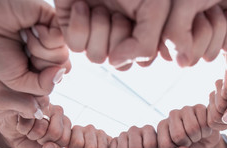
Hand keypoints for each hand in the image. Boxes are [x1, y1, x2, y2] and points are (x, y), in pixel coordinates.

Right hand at [0, 0, 62, 95]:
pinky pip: (62, 38)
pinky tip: (30, 28)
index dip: (39, 79)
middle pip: (62, 68)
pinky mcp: (53, 19)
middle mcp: (48, 49)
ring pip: (63, 55)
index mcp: (40, 63)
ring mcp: (51, 35)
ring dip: (39, 50)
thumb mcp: (16, 81)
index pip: (56, 78)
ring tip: (23, 37)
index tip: (20, 68)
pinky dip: (44, 37)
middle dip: (40, 66)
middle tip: (23, 52)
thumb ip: (41, 86)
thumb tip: (60, 74)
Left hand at [0, 75, 48, 129]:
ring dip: (35, 116)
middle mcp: (28, 79)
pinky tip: (21, 122)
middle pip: (45, 95)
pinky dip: (30, 119)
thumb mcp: (2, 98)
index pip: (43, 83)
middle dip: (39, 108)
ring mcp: (27, 91)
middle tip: (24, 115)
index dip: (41, 97)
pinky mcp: (24, 102)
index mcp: (24, 69)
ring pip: (41, 105)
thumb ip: (23, 102)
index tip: (30, 108)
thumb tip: (42, 110)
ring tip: (21, 119)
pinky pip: (35, 111)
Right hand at [0, 104, 70, 147]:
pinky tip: (22, 122)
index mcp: (66, 125)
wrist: (12, 134)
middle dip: (41, 140)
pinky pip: (29, 121)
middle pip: (55, 133)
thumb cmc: (31, 143)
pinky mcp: (31, 101)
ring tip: (29, 129)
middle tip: (36, 136)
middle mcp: (59, 112)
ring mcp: (45, 104)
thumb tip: (50, 147)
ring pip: (42, 127)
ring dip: (31, 133)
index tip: (44, 143)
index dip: (50, 146)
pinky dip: (23, 127)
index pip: (64, 140)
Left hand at [55, 0, 170, 67]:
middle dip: (119, 36)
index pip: (144, 59)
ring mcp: (95, 33)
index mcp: (142, 30)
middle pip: (120, 63)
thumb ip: (145, 44)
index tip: (141, 22)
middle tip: (119, 12)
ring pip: (97, 58)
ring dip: (99, 28)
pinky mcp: (73, 29)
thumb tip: (116, 63)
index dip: (140, 47)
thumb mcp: (153, 8)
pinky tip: (82, 6)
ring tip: (100, 6)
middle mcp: (119, 35)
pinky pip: (76, 46)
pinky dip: (79, 24)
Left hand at [157, 104, 225, 147]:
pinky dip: (207, 130)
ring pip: (193, 128)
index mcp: (161, 127)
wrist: (205, 141)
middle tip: (190, 140)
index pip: (165, 145)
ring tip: (197, 135)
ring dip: (198, 136)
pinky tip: (204, 128)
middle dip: (188, 143)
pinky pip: (205, 123)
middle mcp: (171, 115)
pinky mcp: (199, 107)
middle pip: (178, 136)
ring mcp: (185, 109)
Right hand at [160, 0, 226, 65]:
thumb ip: (174, 34)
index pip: (170, 54)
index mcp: (163, 28)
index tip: (188, 12)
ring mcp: (204, 37)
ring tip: (216, 7)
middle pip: (191, 57)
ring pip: (210, 55)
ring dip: (219, 26)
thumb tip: (182, 64)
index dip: (181, 36)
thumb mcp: (182, 3)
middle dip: (204, 30)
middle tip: (205, 8)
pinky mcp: (224, 36)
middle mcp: (181, 35)